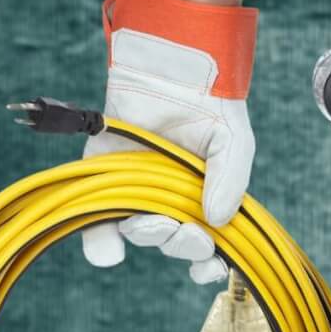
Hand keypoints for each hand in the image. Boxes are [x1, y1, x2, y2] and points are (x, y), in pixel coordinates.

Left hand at [80, 0, 257, 278]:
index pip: (211, 246)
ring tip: (147, 221)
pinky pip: (96, 227)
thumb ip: (231, 181)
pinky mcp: (105, 181)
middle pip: (176, 244)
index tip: (210, 263)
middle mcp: (172, 201)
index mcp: (207, 198)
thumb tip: (218, 223)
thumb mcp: (233, 142)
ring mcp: (138, 193)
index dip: (210, 263)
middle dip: (181, 244)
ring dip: (148, 237)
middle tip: (182, 228)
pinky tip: (114, 246)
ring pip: (140, 236)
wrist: (169, 68)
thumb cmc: (209, 103)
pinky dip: (102, 244)